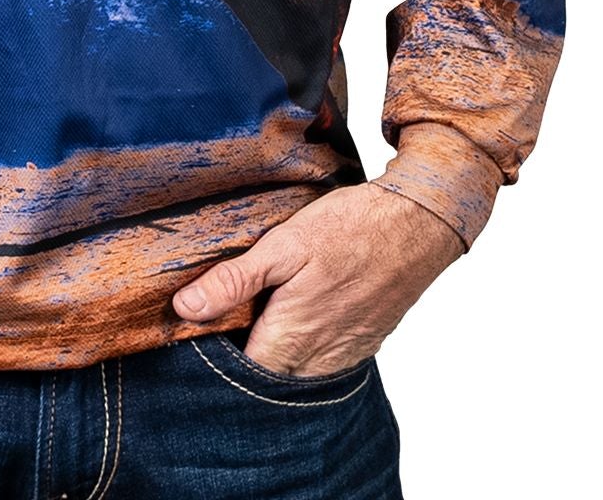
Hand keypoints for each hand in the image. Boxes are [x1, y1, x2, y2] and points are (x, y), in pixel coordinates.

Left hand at [170, 185, 463, 375]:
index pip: (237, 374)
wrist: (418, 225)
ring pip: (291, 372)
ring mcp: (342, 359)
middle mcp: (316, 363)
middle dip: (240, 354)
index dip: (212, 354)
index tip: (195, 327)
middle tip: (222, 315)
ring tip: (255, 312)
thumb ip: (234, 281)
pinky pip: (319, 363)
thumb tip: (185, 308)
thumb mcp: (284, 245)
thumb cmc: (351, 229)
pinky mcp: (360, 347)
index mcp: (290, 340)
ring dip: (271, 351)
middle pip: (263, 378)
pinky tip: (293, 312)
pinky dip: (300, 346)